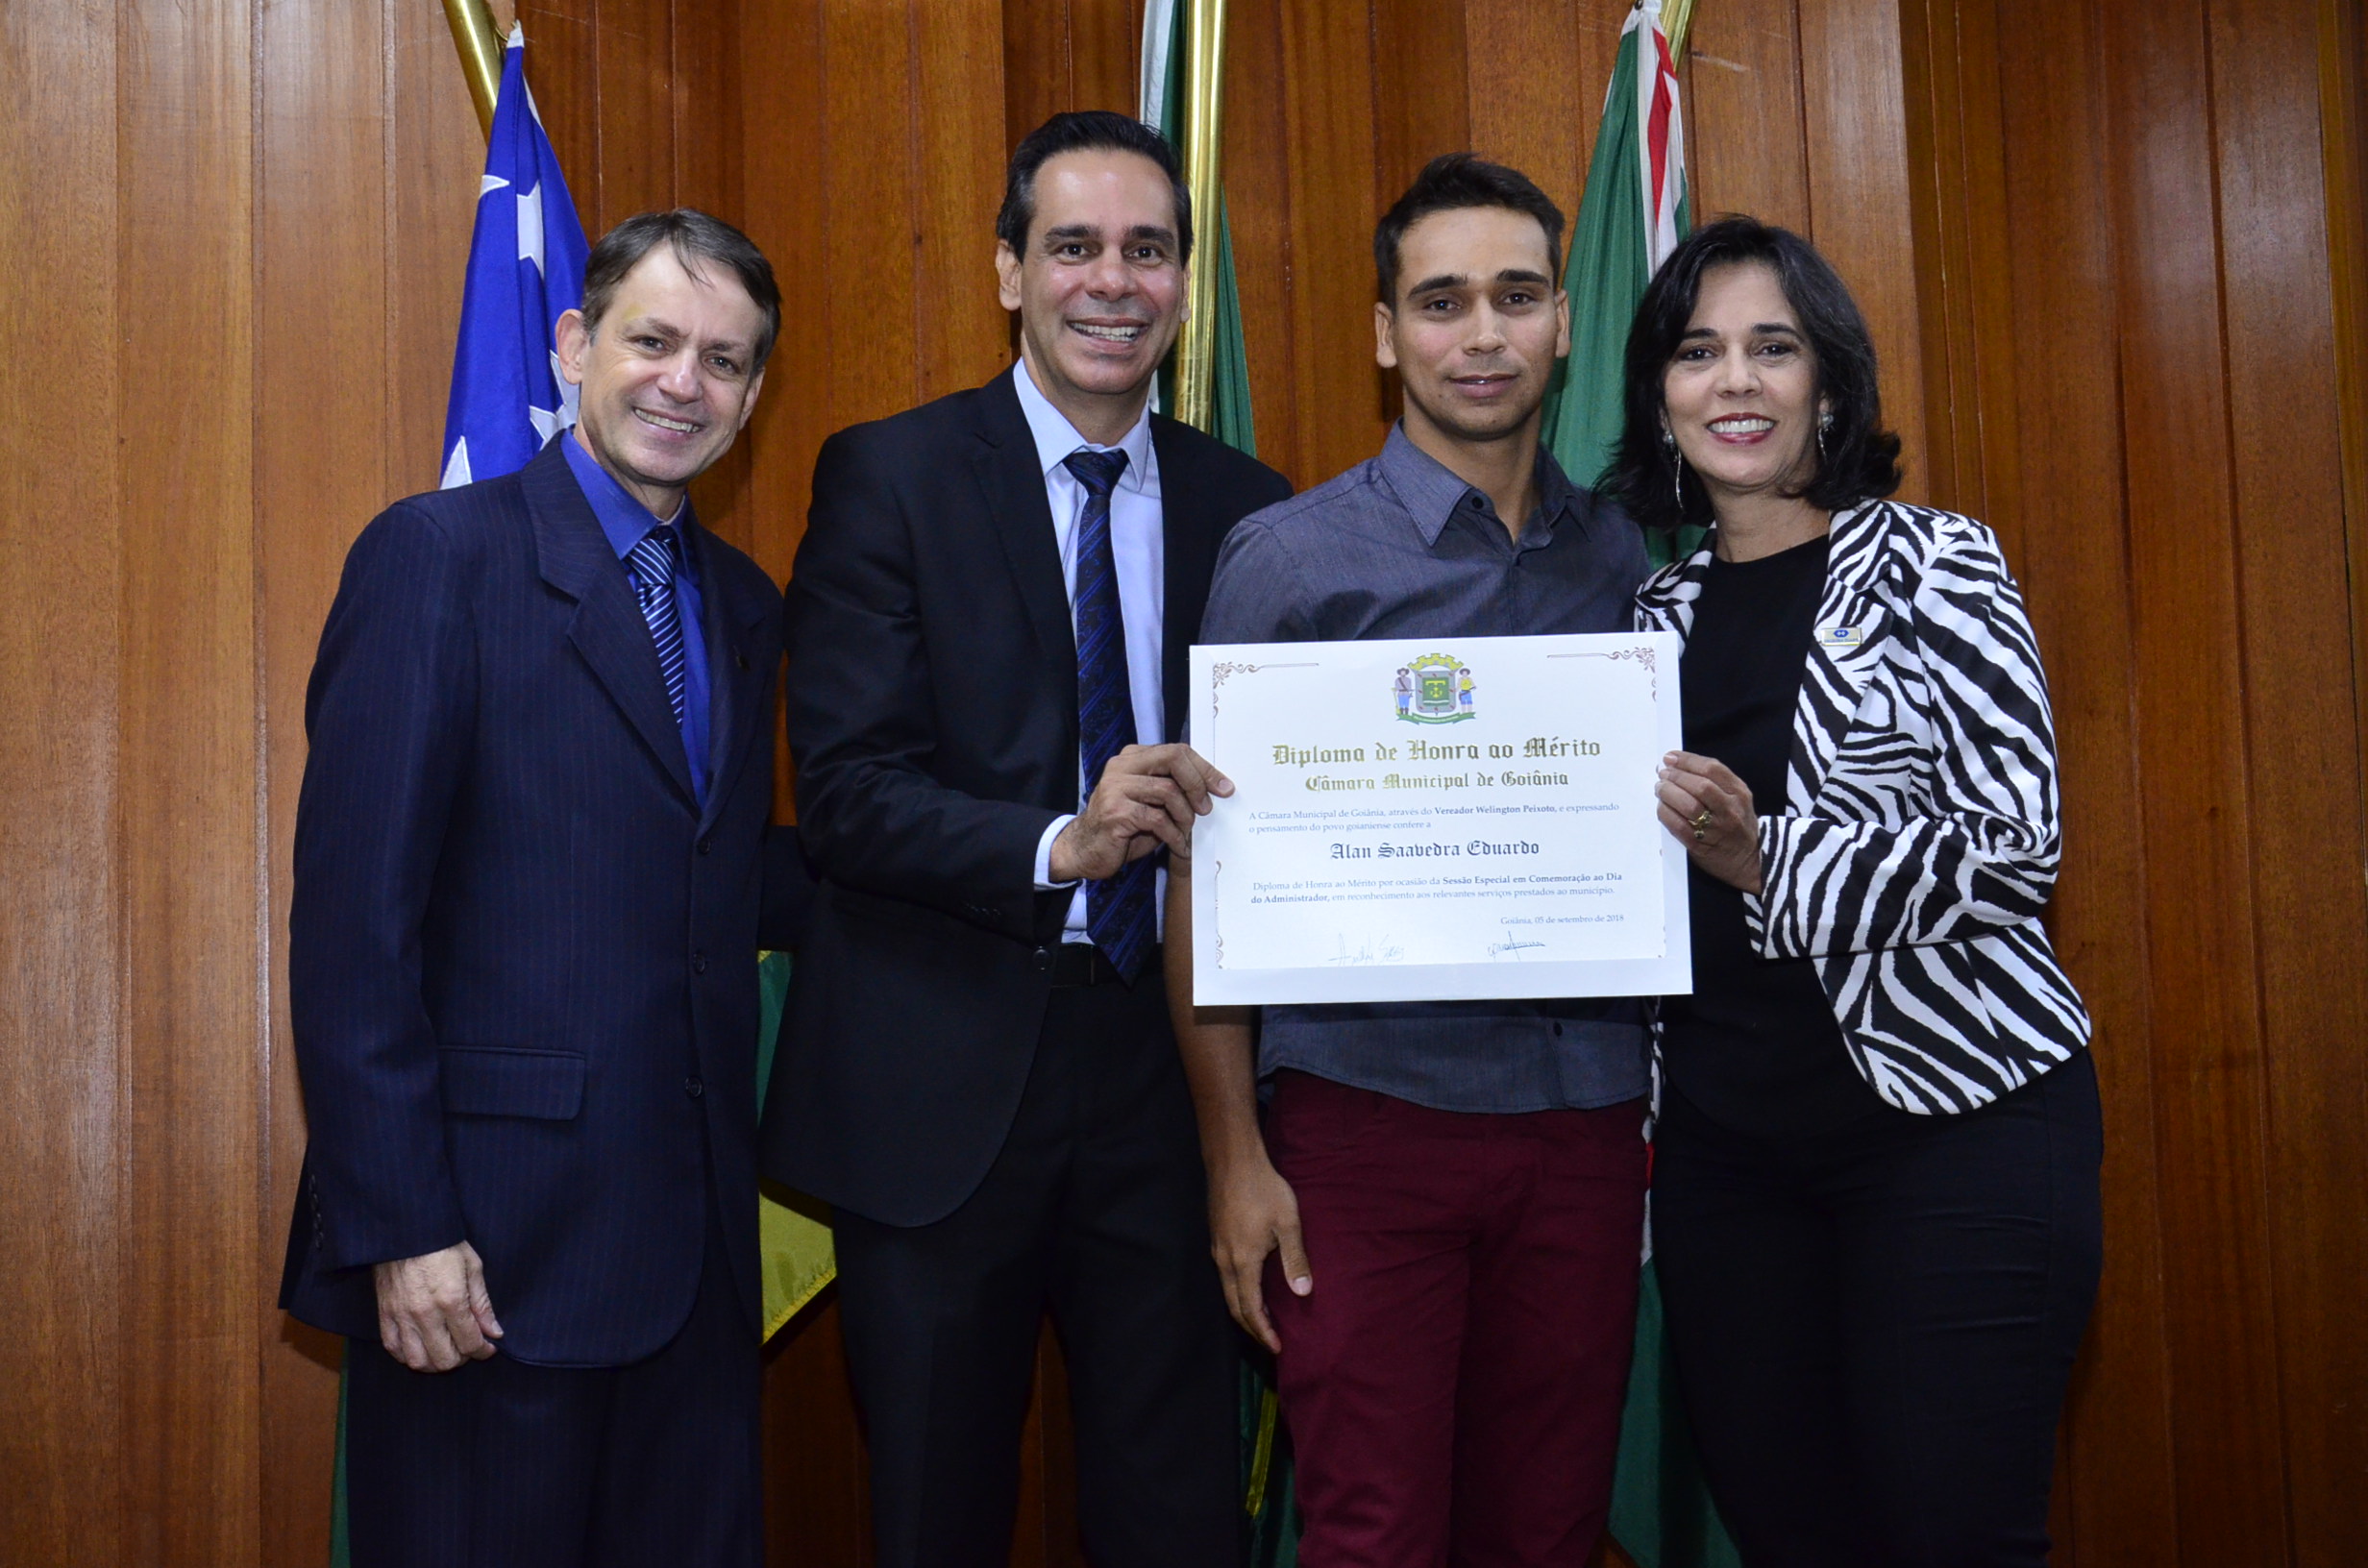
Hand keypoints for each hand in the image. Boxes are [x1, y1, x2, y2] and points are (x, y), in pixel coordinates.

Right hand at [373, 1241, 502, 1371]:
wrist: (407, 1230)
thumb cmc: (444, 1244)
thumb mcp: (472, 1267)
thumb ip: (482, 1304)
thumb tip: (494, 1332)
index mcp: (450, 1300)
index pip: (469, 1342)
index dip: (483, 1350)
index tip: (489, 1347)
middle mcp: (424, 1314)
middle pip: (444, 1359)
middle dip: (462, 1359)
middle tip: (468, 1347)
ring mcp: (401, 1316)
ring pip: (417, 1361)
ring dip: (435, 1363)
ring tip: (445, 1351)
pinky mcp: (384, 1314)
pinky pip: (393, 1348)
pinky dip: (408, 1355)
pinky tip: (421, 1348)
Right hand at [1048, 743, 1232, 882]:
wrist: (1085, 849)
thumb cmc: (1123, 827)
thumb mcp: (1150, 802)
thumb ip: (1172, 788)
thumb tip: (1213, 787)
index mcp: (1132, 758)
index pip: (1176, 751)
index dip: (1204, 769)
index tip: (1224, 787)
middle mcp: (1121, 767)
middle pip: (1173, 759)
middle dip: (1198, 784)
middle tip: (1206, 809)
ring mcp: (1115, 788)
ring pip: (1168, 791)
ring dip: (1185, 816)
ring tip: (1187, 832)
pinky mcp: (1115, 812)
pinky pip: (1157, 819)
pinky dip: (1174, 835)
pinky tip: (1177, 846)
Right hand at [1207, 1152, 1310, 1353]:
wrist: (1233, 1161)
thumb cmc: (1264, 1189)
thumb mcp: (1288, 1224)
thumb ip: (1295, 1260)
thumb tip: (1304, 1293)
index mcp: (1243, 1262)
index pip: (1250, 1309)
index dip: (1263, 1332)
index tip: (1277, 1347)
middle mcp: (1224, 1261)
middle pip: (1234, 1306)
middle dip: (1252, 1328)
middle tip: (1270, 1341)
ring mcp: (1217, 1249)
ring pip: (1227, 1292)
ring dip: (1244, 1311)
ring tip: (1263, 1321)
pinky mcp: (1217, 1238)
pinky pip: (1225, 1277)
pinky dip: (1238, 1293)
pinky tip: (1252, 1289)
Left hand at [1656, 750, 1762, 893]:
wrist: (1748, 862)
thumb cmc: (1737, 826)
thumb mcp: (1737, 799)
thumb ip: (1713, 782)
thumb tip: (1675, 766)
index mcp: (1739, 793)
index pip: (1712, 768)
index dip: (1687, 760)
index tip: (1670, 757)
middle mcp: (1730, 809)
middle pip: (1699, 785)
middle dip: (1676, 776)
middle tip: (1662, 774)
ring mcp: (1717, 829)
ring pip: (1689, 804)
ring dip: (1668, 793)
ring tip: (1660, 789)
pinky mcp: (1701, 846)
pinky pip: (1679, 826)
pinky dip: (1666, 814)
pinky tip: (1662, 808)